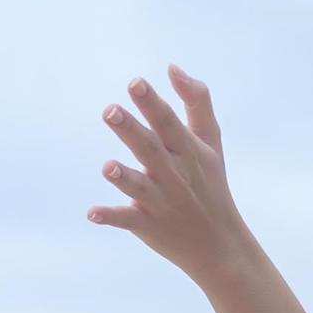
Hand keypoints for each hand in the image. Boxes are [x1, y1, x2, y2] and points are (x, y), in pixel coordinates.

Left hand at [88, 66, 253, 286]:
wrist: (219, 245)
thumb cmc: (209, 184)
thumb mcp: (211, 142)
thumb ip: (197, 101)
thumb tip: (172, 67)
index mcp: (187, 151)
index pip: (168, 123)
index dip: (152, 103)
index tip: (135, 83)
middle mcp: (175, 175)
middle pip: (151, 149)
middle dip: (131, 131)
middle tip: (110, 111)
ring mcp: (161, 202)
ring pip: (140, 187)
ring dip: (124, 177)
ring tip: (108, 167)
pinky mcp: (149, 226)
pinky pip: (129, 221)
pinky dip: (111, 217)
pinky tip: (92, 213)